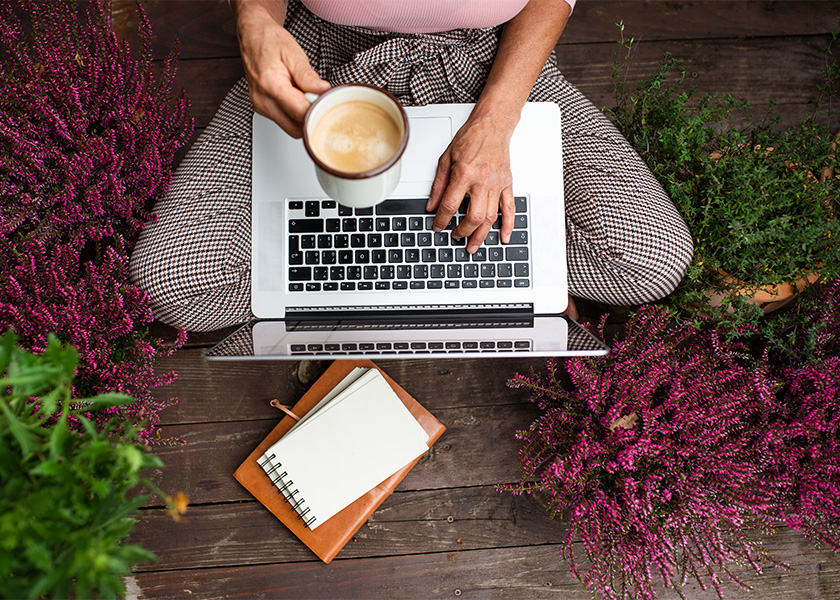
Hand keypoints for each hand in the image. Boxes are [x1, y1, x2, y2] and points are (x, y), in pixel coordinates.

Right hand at [235, 1, 329, 137]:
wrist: (252, 36)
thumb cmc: (270, 41)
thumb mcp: (294, 54)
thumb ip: (308, 76)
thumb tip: (323, 91)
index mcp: (271, 85)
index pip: (300, 113)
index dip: (318, 111)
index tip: (327, 103)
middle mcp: (262, 100)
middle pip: (295, 128)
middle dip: (311, 118)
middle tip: (318, 100)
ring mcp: (260, 106)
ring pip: (290, 128)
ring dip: (303, 118)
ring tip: (306, 96)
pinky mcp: (262, 109)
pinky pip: (284, 121)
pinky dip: (295, 115)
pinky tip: (298, 98)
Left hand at [426, 112, 515, 252]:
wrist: (492, 125)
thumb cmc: (470, 138)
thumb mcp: (446, 159)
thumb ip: (438, 185)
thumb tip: (431, 205)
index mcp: (464, 174)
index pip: (450, 205)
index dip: (441, 220)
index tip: (437, 227)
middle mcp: (482, 181)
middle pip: (473, 216)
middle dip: (462, 231)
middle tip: (454, 236)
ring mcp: (497, 184)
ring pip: (490, 217)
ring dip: (481, 235)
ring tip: (472, 245)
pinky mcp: (507, 184)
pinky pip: (509, 208)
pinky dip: (508, 225)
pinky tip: (503, 237)